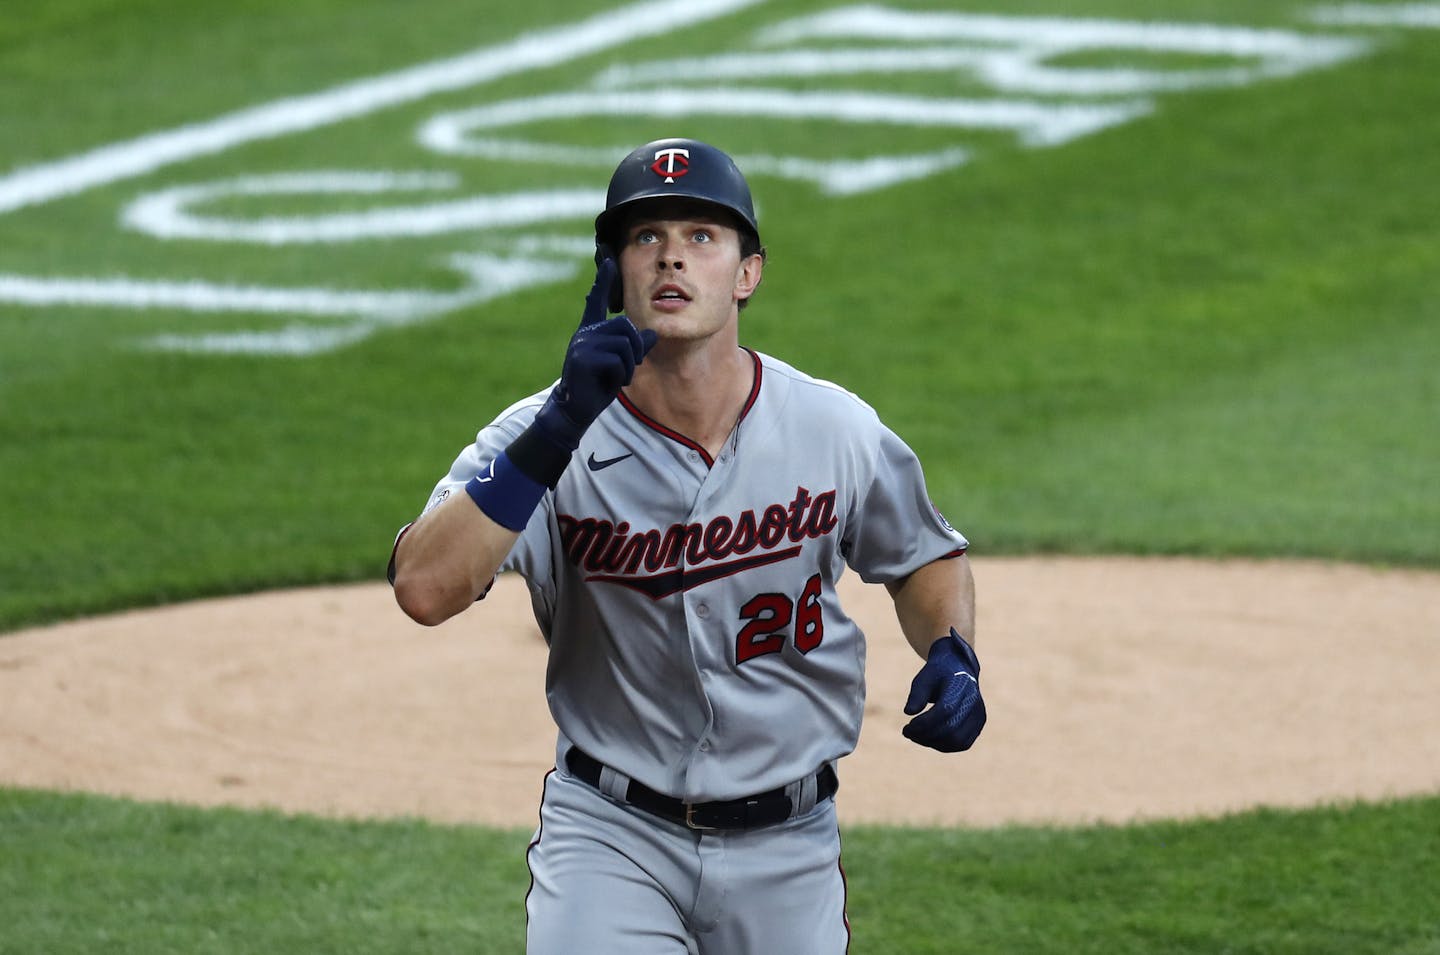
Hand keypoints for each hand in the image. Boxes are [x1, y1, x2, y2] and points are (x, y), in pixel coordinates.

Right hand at [533, 258, 656, 450]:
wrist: (576, 408)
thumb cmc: (598, 385)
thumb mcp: (620, 364)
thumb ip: (633, 347)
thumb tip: (651, 335)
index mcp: (591, 330)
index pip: (597, 301)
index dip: (603, 282)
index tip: (609, 261)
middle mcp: (585, 333)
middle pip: (626, 327)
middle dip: (636, 349)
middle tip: (630, 368)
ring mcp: (582, 344)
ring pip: (625, 344)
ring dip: (630, 366)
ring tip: (618, 377)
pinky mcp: (584, 359)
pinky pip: (618, 361)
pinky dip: (621, 375)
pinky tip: (610, 383)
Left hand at [902, 628, 985, 752]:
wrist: (959, 669)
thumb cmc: (938, 674)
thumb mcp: (924, 678)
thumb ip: (917, 694)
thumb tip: (908, 712)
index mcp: (961, 686)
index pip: (945, 711)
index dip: (924, 723)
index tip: (906, 727)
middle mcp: (973, 702)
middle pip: (951, 729)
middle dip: (926, 735)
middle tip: (907, 733)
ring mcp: (979, 716)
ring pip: (957, 741)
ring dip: (933, 743)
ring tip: (915, 736)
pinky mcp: (978, 726)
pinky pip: (962, 744)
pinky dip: (943, 745)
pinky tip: (928, 738)